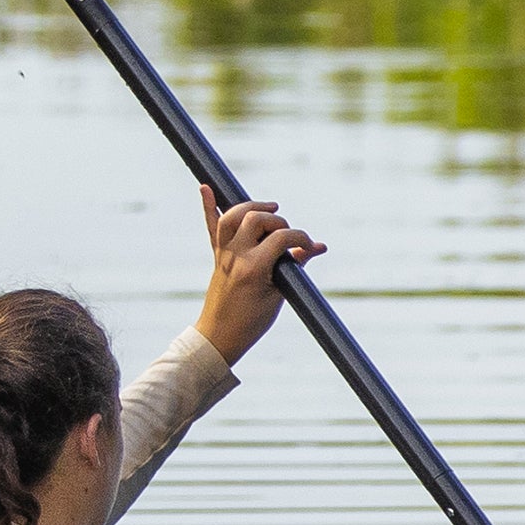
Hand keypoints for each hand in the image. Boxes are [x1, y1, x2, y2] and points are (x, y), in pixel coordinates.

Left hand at [195, 184, 320, 364]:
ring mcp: (223, 254)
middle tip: (285, 233)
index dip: (300, 237)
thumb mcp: (279, 295)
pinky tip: (206, 188)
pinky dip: (209, 206)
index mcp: (253, 269)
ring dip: (251, 206)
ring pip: (232, 216)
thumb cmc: (252, 321)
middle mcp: (235, 256)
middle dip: (276, 219)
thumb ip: (296, 266)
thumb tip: (317, 247)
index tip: (308, 246)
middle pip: (255, 218)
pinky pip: (211, 226)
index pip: (281, 237)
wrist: (219, 336)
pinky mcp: (217, 255)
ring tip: (269, 208)